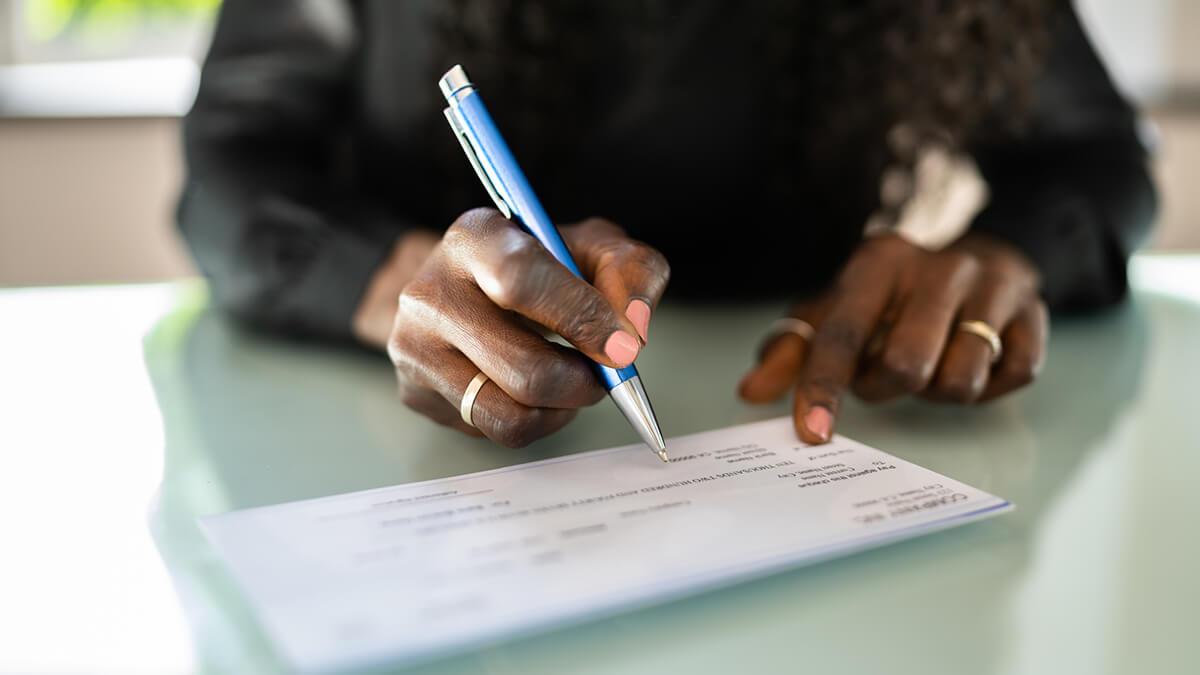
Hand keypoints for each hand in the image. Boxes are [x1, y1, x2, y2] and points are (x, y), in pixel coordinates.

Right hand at [386, 208, 669, 446]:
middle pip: (524, 368)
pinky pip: (494, 433)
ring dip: (561, 408)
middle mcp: (430, 292)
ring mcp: (415, 347)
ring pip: (510, 414)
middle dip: (582, 382)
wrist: (463, 286)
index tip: (621, 345)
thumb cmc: (536, 266)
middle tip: (602, 373)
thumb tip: (632, 330)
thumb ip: (630, 271)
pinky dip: (534, 421)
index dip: (580, 317)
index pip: (522, 279)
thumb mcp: (590, 246)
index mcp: (474, 238)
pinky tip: (535, 392)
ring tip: (570, 381)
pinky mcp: (416, 392)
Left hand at [738, 232, 1047, 443]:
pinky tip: (977, 359)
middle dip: (889, 388)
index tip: (813, 434)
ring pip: (961, 380)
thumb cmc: (894, 298)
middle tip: (889, 374)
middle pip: (905, 364)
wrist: (980, 258)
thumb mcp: (835, 312)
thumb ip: (790, 352)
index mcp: (878, 262)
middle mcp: (937, 267)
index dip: (823, 387)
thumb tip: (750, 392)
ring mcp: (992, 286)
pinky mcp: (1035, 312)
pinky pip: (1013, 377)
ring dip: (940, 390)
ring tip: (935, 361)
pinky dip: (990, 387)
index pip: (841, 334)